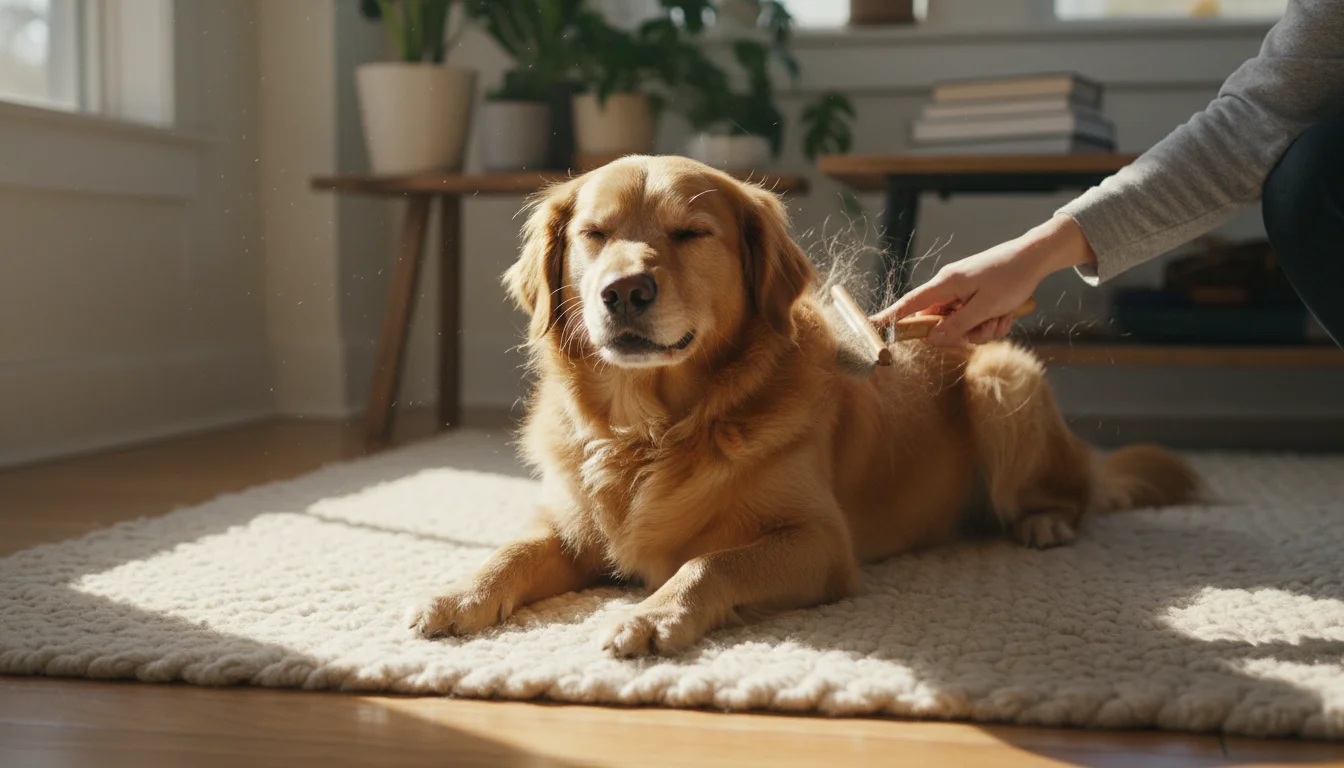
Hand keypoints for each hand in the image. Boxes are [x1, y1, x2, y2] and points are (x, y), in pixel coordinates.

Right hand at [870, 214, 1096, 346]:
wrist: (1035, 257)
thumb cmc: (1011, 278)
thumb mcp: (986, 307)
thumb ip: (957, 325)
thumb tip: (932, 339)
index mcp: (946, 284)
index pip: (909, 304)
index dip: (891, 318)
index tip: (872, 327)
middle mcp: (949, 287)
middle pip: (938, 323)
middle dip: (963, 334)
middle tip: (985, 328)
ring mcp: (961, 292)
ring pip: (959, 325)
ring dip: (981, 329)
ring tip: (1001, 317)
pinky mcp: (973, 295)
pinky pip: (973, 319)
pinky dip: (989, 322)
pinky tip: (1005, 314)